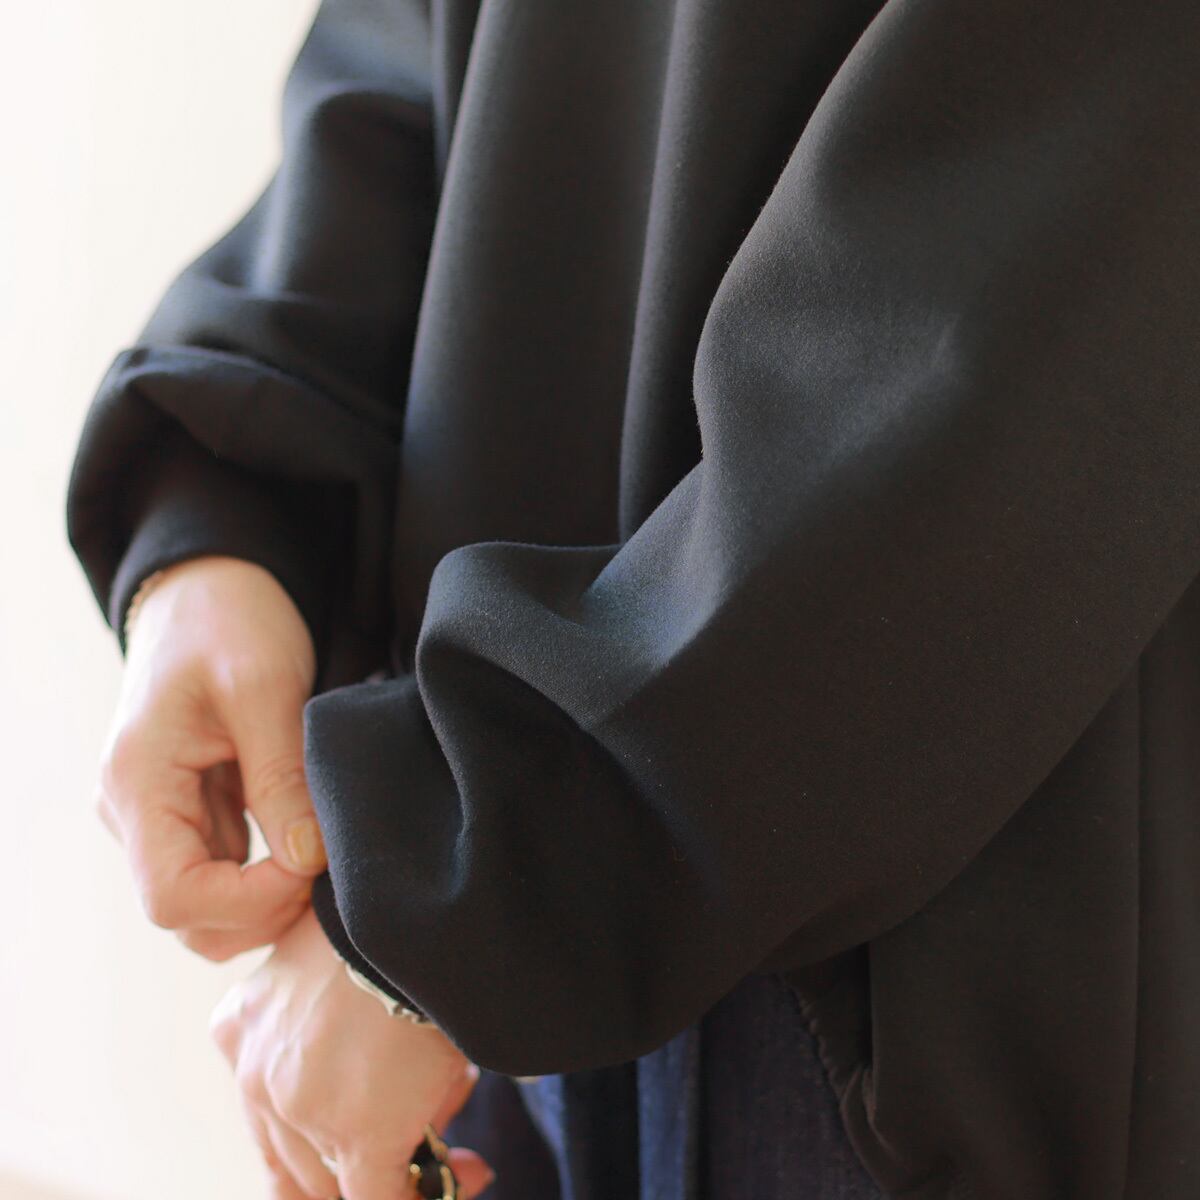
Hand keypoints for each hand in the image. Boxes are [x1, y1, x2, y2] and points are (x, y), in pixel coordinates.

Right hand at [94, 555, 325, 959]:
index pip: (175, 897)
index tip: (312, 863)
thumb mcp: (264, 688)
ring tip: (325, 856)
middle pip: (190, 918)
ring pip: (208, 907)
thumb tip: (307, 861)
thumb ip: (281, 778)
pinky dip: (269, 877)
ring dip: (269, 901)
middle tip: (330, 868)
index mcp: (138, 785)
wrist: (212, 588)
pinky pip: (225, 873)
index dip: (251, 900)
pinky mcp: (192, 811)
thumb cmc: (230, 622)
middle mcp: (135, 813)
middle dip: (264, 910)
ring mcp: (160, 817)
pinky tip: (312, 845)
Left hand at [211, 906, 494, 1199]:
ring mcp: (300, 1109)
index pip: (267, 1117)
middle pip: (298, 1160)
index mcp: (242, 1028)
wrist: (420, 909)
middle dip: (364, 1165)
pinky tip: (466, 1173)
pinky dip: (421, 1194)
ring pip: (336, 1181)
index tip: (376, 1137)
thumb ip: (328, 1033)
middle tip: (432, 1148)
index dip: (321, 1144)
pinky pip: (379, 1197)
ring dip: (400, 1175)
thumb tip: (380, 1090)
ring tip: (459, 1153)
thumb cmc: (392, 925)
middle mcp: (254, 1074)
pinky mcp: (356, 1135)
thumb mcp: (336, 969)